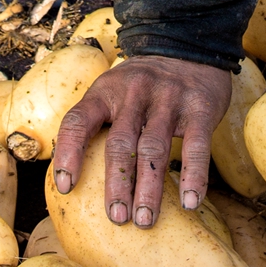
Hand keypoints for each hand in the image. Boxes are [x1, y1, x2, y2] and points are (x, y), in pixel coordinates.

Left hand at [49, 54, 234, 227]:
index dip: (69, 154)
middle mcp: (133, 93)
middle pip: (119, 143)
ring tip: (144, 219)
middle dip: (117, 183)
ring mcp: (167, 99)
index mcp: (105, 91)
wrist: (188, 47)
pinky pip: (196, 146)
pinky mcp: (199, 108)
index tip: (66, 188)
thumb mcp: (113, 90)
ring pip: (154, 148)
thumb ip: (97, 121)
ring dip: (149, 188)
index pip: (78, 121)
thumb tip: (72, 174)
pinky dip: (193, 176)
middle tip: (116, 217)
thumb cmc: (142, 84)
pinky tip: (189, 202)